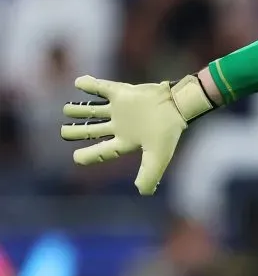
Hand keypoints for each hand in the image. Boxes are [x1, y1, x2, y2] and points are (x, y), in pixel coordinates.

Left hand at [60, 74, 213, 194]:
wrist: (176, 105)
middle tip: (63, 132)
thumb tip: (143, 192)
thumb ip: (149, 175)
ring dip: (79, 110)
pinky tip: (78, 83)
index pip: (103, 151)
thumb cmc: (167, 132)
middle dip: (77, 131)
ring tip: (66, 109)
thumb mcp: (158, 157)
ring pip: (94, 110)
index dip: (88, 155)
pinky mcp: (122, 92)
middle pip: (93, 130)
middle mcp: (120, 126)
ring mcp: (120, 109)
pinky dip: (89, 85)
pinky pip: (102, 88)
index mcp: (126, 142)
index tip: (75, 157)